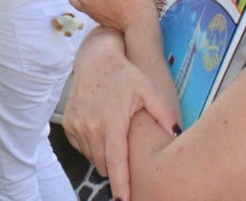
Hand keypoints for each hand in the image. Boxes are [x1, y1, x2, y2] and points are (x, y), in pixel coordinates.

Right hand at [63, 29, 180, 200]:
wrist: (94, 58)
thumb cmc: (125, 75)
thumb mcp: (148, 88)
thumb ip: (163, 112)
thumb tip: (177, 133)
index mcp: (112, 121)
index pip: (116, 161)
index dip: (120, 184)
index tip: (124, 200)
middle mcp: (90, 126)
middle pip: (105, 165)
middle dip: (117, 168)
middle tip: (127, 154)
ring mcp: (77, 126)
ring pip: (93, 159)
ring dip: (104, 157)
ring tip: (114, 135)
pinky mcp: (68, 125)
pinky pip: (82, 149)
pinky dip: (92, 147)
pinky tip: (101, 129)